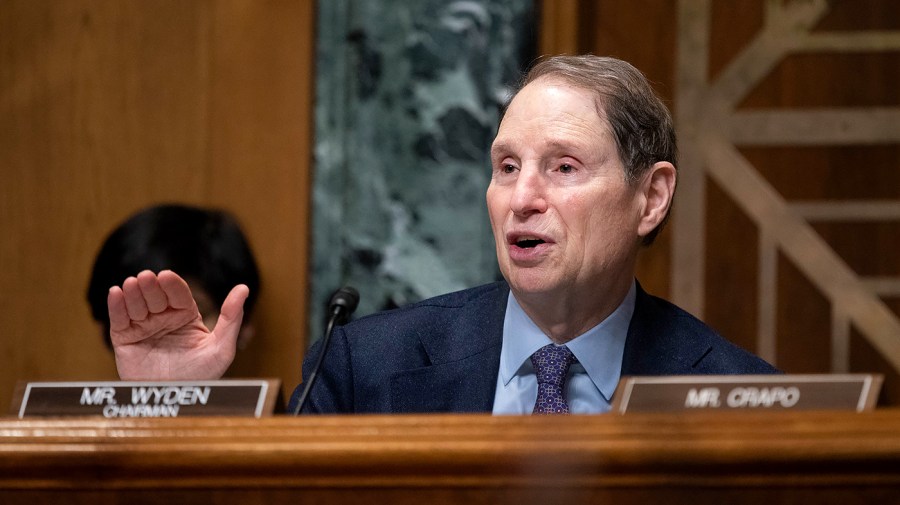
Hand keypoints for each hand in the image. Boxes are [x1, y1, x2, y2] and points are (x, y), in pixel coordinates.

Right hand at [108, 269, 248, 379]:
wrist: (173, 401)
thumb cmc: (201, 377)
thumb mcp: (221, 348)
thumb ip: (231, 318)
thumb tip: (244, 288)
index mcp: (186, 316)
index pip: (178, 294)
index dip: (171, 284)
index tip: (166, 276)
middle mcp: (164, 318)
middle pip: (156, 296)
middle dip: (151, 286)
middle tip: (146, 278)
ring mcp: (143, 327)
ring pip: (137, 305)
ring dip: (133, 292)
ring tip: (131, 284)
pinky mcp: (125, 339)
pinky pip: (119, 320)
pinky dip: (116, 306)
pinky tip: (115, 292)